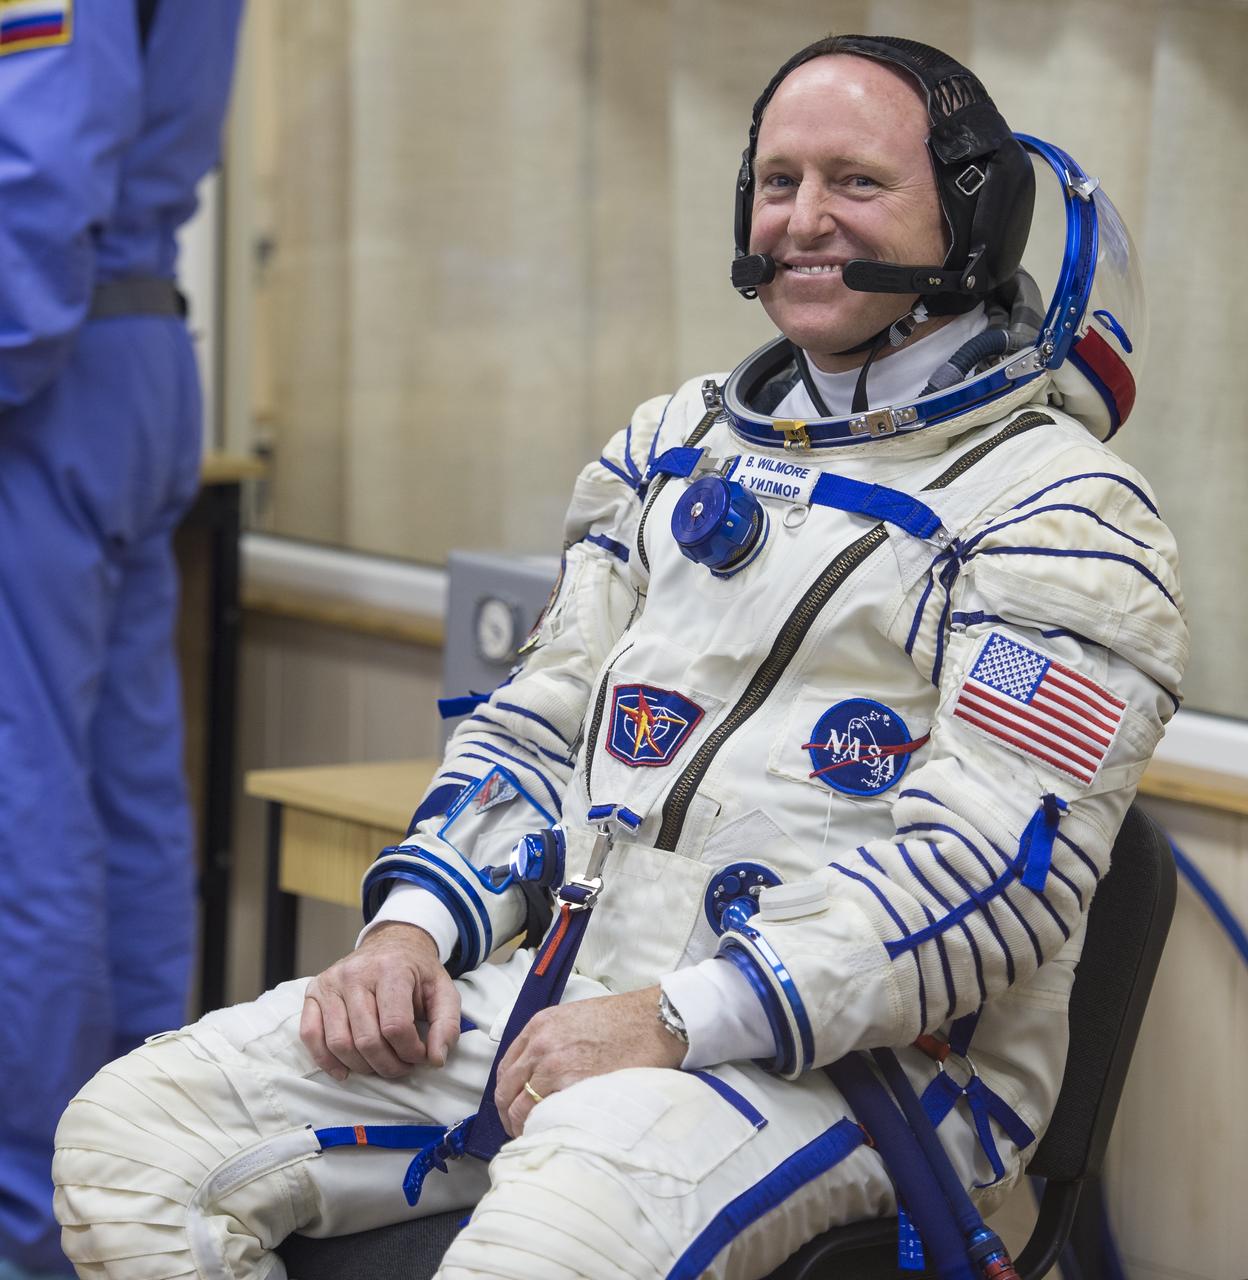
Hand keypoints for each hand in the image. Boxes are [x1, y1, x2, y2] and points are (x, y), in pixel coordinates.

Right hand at [300, 923, 459, 1080]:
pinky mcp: (314, 991)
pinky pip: (310, 1034)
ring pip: (339, 1043)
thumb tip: (436, 1059)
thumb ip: (447, 1024)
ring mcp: (331, 982)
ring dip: (362, 1067)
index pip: (396, 1027)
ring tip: (381, 1066)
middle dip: (388, 1065)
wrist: (392, 943)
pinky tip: (345, 1071)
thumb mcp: (443, 991)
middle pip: (367, 1040)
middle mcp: (356, 973)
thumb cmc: (417, 972)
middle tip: (402, 1067)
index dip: (411, 1052)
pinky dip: (326, 1060)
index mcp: (391, 969)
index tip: (421, 1055)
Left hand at [494, 985, 684, 1137]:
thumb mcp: (575, 1019)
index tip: (513, 1109)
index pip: (505, 1069)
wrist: (653, 1021)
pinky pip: (544, 1115)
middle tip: (520, 1132)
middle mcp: (540, 1045)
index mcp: (539, 1027)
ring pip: (520, 1108)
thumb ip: (551, 1041)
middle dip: (509, 1116)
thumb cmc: (622, 1021)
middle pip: (506, 1091)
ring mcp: (554, 1065)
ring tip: (537, 1138)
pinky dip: (543, 1129)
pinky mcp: (572, 1084)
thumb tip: (540, 1074)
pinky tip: (552, 1136)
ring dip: (523, 1127)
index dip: (507, 1094)